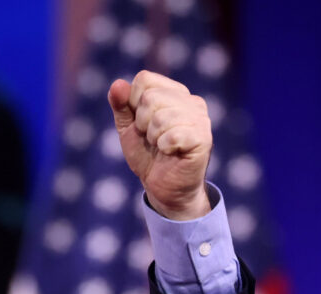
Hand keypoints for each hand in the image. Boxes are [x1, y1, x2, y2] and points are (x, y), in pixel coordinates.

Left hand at [108, 70, 211, 219]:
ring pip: (160, 117)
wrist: (162, 186)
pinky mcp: (203, 138)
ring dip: (153, 137)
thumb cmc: (148, 154)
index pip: (144, 79)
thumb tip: (117, 84)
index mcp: (174, 93)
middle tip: (152, 138)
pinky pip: (172, 135)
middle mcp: (191, 101)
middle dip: (142, 123)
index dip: (133, 104)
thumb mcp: (128, 128)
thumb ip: (121, 105)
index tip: (141, 123)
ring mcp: (200, 119)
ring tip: (161, 146)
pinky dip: (164, 147)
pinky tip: (171, 153)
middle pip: (150, 97)